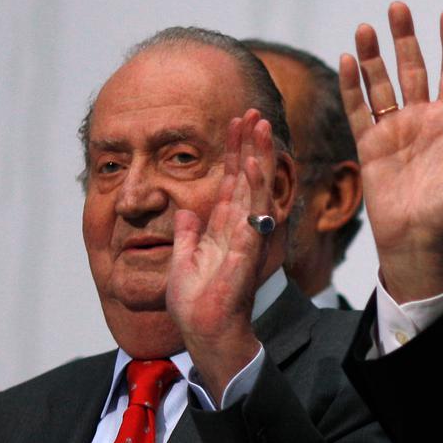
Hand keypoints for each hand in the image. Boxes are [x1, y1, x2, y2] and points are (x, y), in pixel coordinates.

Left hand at [167, 109, 272, 401]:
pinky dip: (252, 185)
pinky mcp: (246, 247)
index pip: (230, 182)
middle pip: (246, 176)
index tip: (235, 126)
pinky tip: (251, 161)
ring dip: (256, 154)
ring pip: (254, 186)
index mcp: (223, 227)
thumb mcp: (184, 259)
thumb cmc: (196, 302)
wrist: (204, 330)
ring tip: (259, 123)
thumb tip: (183, 211)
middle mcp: (238, 226)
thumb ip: (187, 233)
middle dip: (249, 144)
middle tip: (252, 112)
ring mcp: (245, 234)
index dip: (233, 153)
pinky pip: (251, 210)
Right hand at [339, 1, 442, 302]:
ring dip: (373, 57)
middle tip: (397, 8)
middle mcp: (422, 119)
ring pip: (381, 84)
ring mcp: (394, 130)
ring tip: (365, 28)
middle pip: (413, 69)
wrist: (416, 238)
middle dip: (405, 39)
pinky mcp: (370, 145)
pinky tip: (347, 61)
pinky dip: (352, 86)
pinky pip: (359, 109)